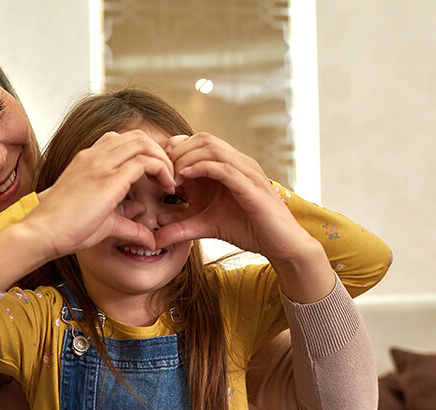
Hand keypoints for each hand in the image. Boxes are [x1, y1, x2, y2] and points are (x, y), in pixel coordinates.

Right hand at [28, 129, 174, 257]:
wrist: (42, 233)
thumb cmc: (65, 229)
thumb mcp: (104, 222)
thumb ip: (128, 223)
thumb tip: (149, 236)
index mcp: (88, 160)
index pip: (122, 141)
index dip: (145, 153)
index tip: (157, 175)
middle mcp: (94, 156)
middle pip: (137, 136)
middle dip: (158, 152)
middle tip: (169, 175)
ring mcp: (100, 163)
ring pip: (143, 143)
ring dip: (163, 159)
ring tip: (169, 181)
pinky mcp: (108, 178)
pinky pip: (145, 161)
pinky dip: (162, 169)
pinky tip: (166, 187)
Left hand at [154, 132, 314, 261]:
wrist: (281, 245)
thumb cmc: (247, 229)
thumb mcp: (206, 226)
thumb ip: (180, 227)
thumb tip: (154, 232)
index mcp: (228, 166)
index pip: (198, 142)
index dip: (175, 150)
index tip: (159, 170)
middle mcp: (238, 163)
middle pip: (202, 138)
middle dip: (178, 151)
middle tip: (162, 172)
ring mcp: (246, 172)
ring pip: (212, 148)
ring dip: (186, 158)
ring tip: (171, 176)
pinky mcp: (251, 187)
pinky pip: (224, 168)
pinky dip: (201, 168)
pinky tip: (184, 178)